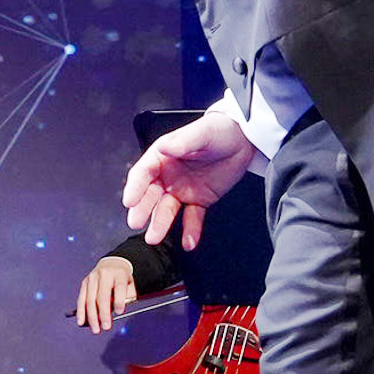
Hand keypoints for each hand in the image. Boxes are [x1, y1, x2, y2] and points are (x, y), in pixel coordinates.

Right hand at [74, 255, 141, 330]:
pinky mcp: (85, 283)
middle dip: (103, 313)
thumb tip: (115, 311)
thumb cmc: (122, 279)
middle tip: (106, 327)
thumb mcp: (130, 285)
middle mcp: (104, 274)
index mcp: (119, 273)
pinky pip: (81, 299)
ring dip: (92, 316)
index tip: (120, 312)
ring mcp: (92, 278)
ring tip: (96, 329)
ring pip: (90, 299)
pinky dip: (81, 311)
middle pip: (102, 296)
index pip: (119, 287)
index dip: (119, 300)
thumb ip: (127, 297)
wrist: (111, 264)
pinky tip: (81, 321)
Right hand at [122, 111, 259, 246]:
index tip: (129, 201)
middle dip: (143, 209)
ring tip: (155, 238)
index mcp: (162, 157)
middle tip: (136, 223)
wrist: (243, 140)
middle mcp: (168, 175)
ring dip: (161, 223)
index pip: (143, 173)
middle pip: (150, 195)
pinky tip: (188, 242)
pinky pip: (192, 217)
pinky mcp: (199, 199)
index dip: (135, 187)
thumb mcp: (201, 134)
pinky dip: (190, 230)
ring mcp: (182, 189)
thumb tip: (165, 148)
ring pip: (167, 209)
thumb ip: (183, 142)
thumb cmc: (218, 131)